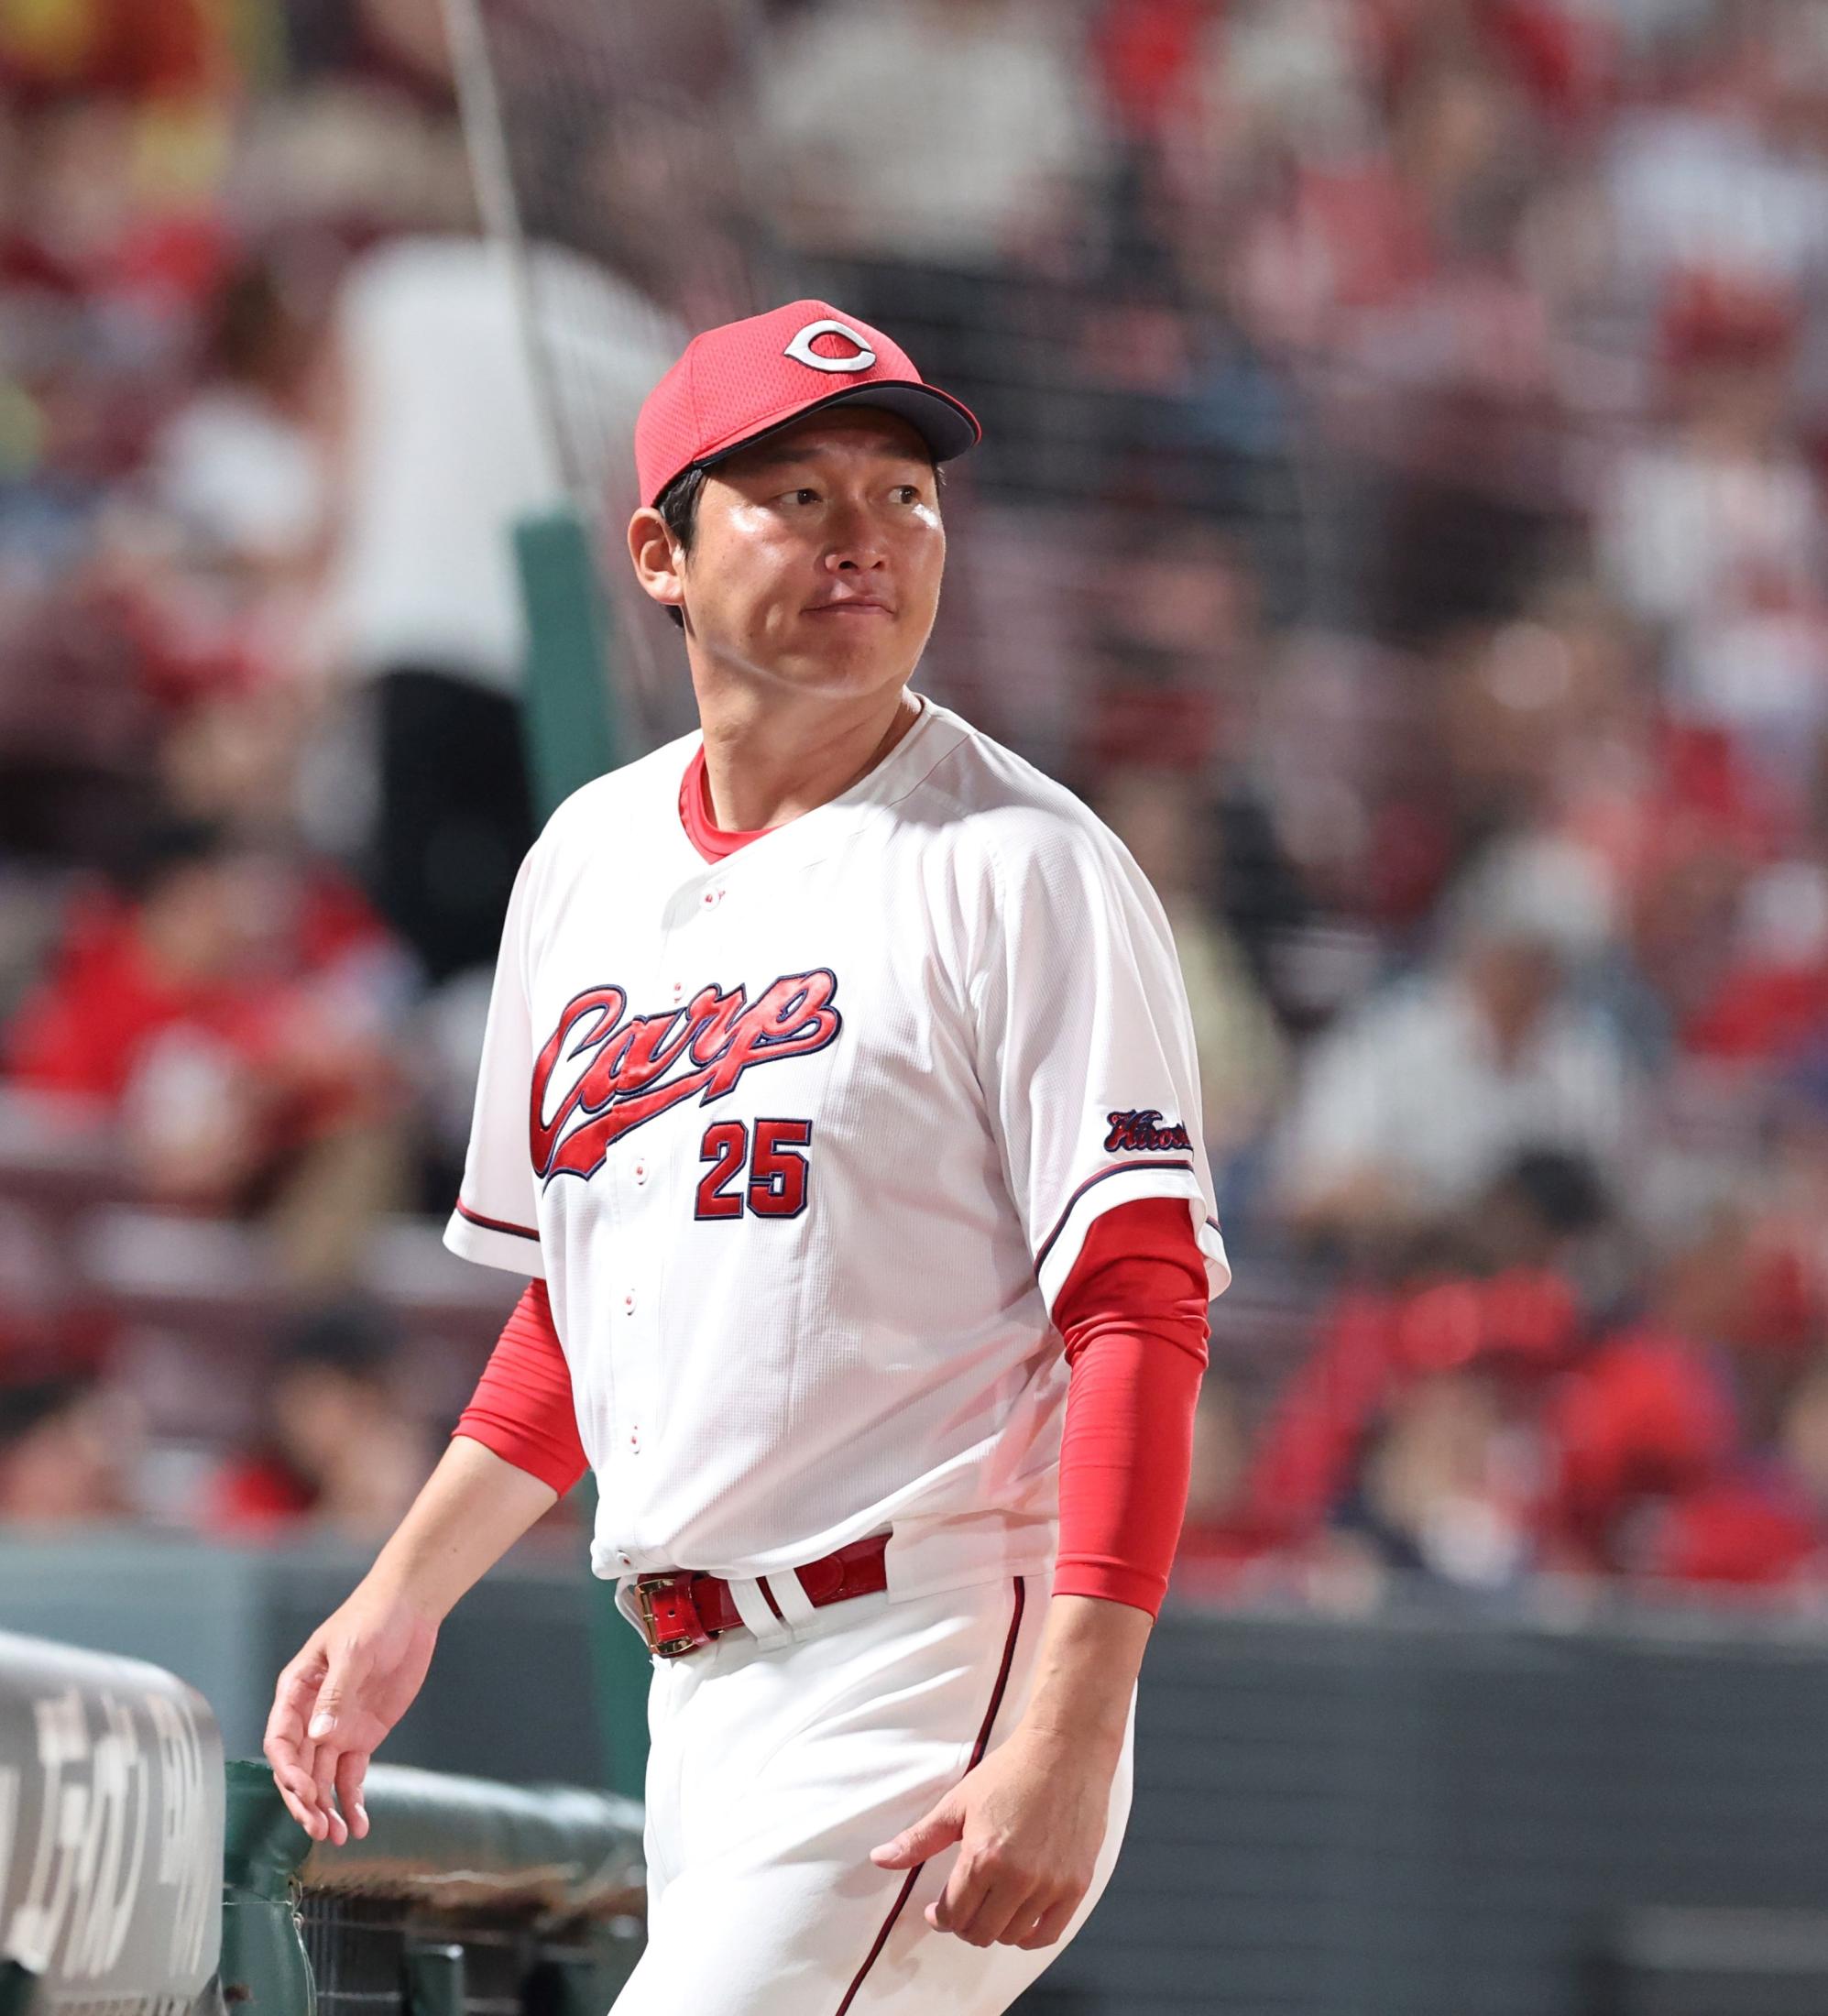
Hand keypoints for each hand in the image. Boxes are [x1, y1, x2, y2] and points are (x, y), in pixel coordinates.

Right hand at [262, 1583, 437, 1843]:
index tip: (305, 1793)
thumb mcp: (354, 1651)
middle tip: (318, 1828)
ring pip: (323, 1778)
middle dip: (305, 1801)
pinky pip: (352, 1775)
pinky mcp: (364, 1735)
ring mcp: (337, 1727)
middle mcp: (311, 1715)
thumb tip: (319, 1736)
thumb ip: (336, 1694)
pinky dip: (353, 1800)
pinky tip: (360, 1823)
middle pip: (299, 1768)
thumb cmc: (373, 1617)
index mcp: (297, 1691)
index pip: (280, 1741)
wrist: (412, 1608)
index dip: (288, 1771)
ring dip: (327, 1808)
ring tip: (339, 1836)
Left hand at [869, 1723, 1115, 1950]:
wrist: (1064, 1750)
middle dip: (964, 1926)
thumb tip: (878, 1858)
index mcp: (983, 1857)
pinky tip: (1020, 1917)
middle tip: (962, 1909)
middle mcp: (1017, 1878)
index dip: (939, 1918)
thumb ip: (919, 1838)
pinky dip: (1030, 1935)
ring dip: (995, 1928)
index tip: (937, 1910)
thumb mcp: (958, 1802)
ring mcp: (1050, 1884)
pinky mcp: (1076, 1885)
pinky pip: (1048, 1934)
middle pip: (981, 1932)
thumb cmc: (1010, 1771)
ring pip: (1012, 1936)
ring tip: (990, 1906)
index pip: (953, 1915)